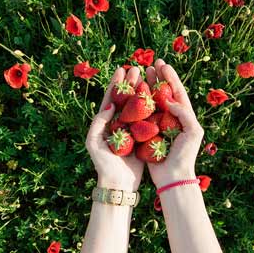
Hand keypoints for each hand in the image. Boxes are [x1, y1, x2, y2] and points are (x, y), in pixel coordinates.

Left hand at [86, 65, 144, 192]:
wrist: (118, 184)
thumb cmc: (103, 164)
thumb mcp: (94, 141)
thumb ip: (99, 122)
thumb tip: (110, 104)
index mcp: (106, 122)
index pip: (112, 98)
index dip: (116, 84)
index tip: (121, 69)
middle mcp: (120, 123)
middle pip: (126, 98)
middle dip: (130, 83)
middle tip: (137, 68)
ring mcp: (133, 130)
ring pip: (138, 106)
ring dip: (142, 91)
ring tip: (148, 77)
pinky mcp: (144, 138)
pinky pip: (149, 120)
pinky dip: (152, 107)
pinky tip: (159, 97)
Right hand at [143, 60, 203, 186]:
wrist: (172, 177)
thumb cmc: (184, 156)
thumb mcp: (193, 132)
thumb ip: (185, 113)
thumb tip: (170, 100)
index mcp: (184, 116)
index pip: (177, 92)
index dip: (170, 77)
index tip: (163, 64)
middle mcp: (171, 118)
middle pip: (163, 93)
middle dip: (158, 77)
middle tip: (151, 64)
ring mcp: (158, 124)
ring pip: (151, 100)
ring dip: (147, 86)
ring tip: (141, 73)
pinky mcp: (146, 132)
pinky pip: (140, 113)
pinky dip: (136, 101)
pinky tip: (131, 92)